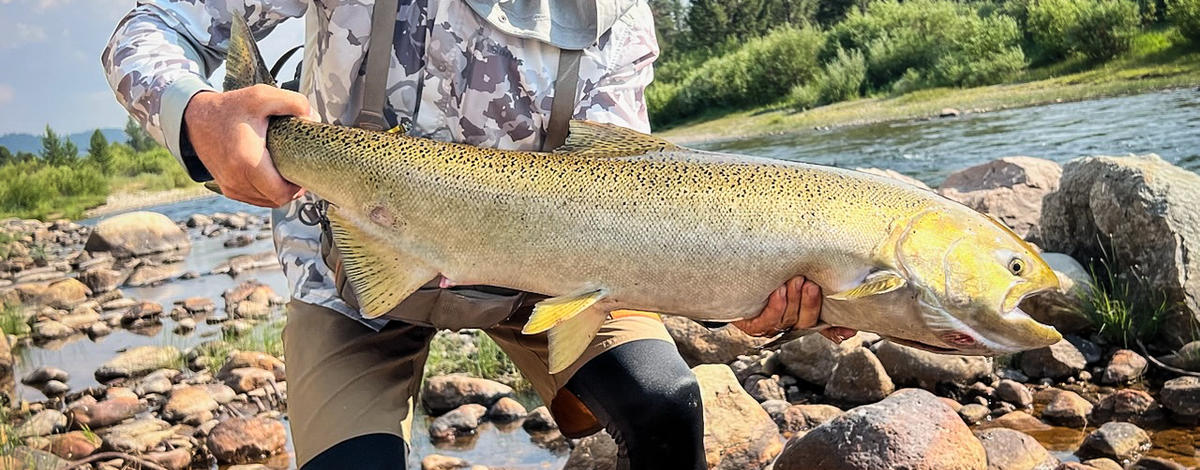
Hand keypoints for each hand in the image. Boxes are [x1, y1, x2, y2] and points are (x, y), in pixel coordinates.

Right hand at [183, 84, 310, 206]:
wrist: (194, 118)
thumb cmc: (229, 108)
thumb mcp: (262, 96)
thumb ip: (293, 102)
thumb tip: (313, 118)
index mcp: (248, 162)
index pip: (282, 193)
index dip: (299, 186)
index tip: (304, 171)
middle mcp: (237, 180)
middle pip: (277, 200)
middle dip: (292, 188)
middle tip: (298, 170)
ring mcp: (230, 187)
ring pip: (266, 201)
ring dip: (279, 191)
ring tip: (285, 172)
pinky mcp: (227, 188)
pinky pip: (254, 198)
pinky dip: (266, 191)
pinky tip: (272, 176)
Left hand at [733, 276, 856, 343]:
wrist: (733, 281)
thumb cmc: (769, 279)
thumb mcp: (793, 281)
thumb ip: (815, 284)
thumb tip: (842, 295)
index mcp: (802, 316)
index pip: (824, 326)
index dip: (837, 329)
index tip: (849, 328)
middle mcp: (789, 325)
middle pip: (806, 322)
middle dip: (810, 303)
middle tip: (811, 284)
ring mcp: (771, 327)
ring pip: (788, 320)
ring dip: (793, 300)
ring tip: (795, 280)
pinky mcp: (753, 326)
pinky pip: (767, 321)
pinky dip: (775, 306)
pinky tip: (778, 291)